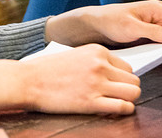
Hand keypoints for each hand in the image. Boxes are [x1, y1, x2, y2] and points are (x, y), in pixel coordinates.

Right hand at [19, 43, 141, 114]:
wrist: (28, 81)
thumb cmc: (48, 69)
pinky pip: (123, 107)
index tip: (115, 85)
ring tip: (118, 103)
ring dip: (129, 99)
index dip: (122, 78)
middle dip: (128, 89)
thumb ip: (96, 61)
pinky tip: (114, 111)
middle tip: (118, 96)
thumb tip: (114, 74)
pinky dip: (124, 110)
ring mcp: (97, 84)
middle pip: (133, 79)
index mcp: (98, 51)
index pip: (127, 66)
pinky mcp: (91, 102)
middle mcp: (100, 65)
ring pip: (133, 92)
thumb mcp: (76, 55)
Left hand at [46, 0, 161, 46]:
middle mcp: (159, 17)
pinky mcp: (148, 36)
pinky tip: (152, 55)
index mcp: (159, 9)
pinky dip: (158, 50)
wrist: (95, 26)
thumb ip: (155, 32)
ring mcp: (154, 27)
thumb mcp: (132, 27)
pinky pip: (159, 44)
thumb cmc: (111, 20)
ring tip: (158, 54)